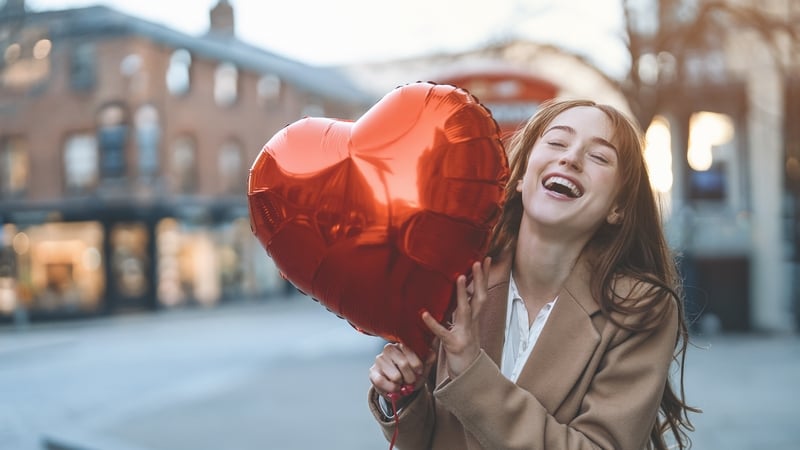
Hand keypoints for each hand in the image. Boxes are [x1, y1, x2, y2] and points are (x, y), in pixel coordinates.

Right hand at [369, 342, 436, 400]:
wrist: (399, 388)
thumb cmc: (411, 375)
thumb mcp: (423, 369)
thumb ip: (428, 360)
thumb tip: (432, 353)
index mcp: (402, 345)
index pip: (409, 350)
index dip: (417, 364)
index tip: (420, 371)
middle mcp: (389, 349)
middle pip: (403, 364)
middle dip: (410, 377)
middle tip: (411, 381)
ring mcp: (379, 359)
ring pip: (395, 376)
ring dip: (401, 384)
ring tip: (401, 383)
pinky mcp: (372, 371)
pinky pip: (382, 382)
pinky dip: (391, 388)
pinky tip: (394, 388)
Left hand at [422, 257, 490, 377]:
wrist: (468, 375)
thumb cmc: (463, 348)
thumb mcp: (462, 326)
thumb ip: (459, 310)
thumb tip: (456, 293)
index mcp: (473, 317)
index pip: (481, 293)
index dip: (485, 277)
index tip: (487, 259)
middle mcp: (472, 323)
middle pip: (480, 298)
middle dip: (480, 280)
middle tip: (478, 262)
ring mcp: (464, 333)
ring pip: (465, 311)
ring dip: (463, 294)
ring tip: (459, 278)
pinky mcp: (453, 345)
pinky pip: (442, 333)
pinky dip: (434, 324)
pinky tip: (424, 314)